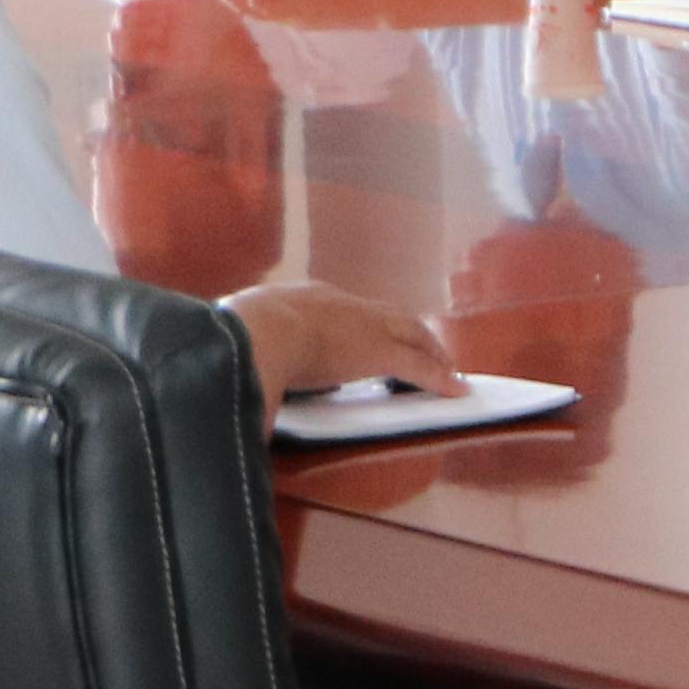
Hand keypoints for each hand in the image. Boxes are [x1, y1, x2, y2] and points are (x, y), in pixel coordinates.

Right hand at [227, 281, 457, 398]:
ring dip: (430, 350)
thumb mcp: (237, 335)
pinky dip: (440, 377)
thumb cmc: (236, 336)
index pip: (345, 309)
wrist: (254, 332)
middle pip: (387, 314)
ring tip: (446, 367)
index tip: (367, 335)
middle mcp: (339, 304)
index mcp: (303, 299)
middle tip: (426, 349)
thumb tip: (232, 369)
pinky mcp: (379, 353)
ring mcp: (361, 326)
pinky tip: (456, 389)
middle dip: (409, 331)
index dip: (362, 324)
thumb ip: (243, 349)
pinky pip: (419, 365)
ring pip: (410, 332)